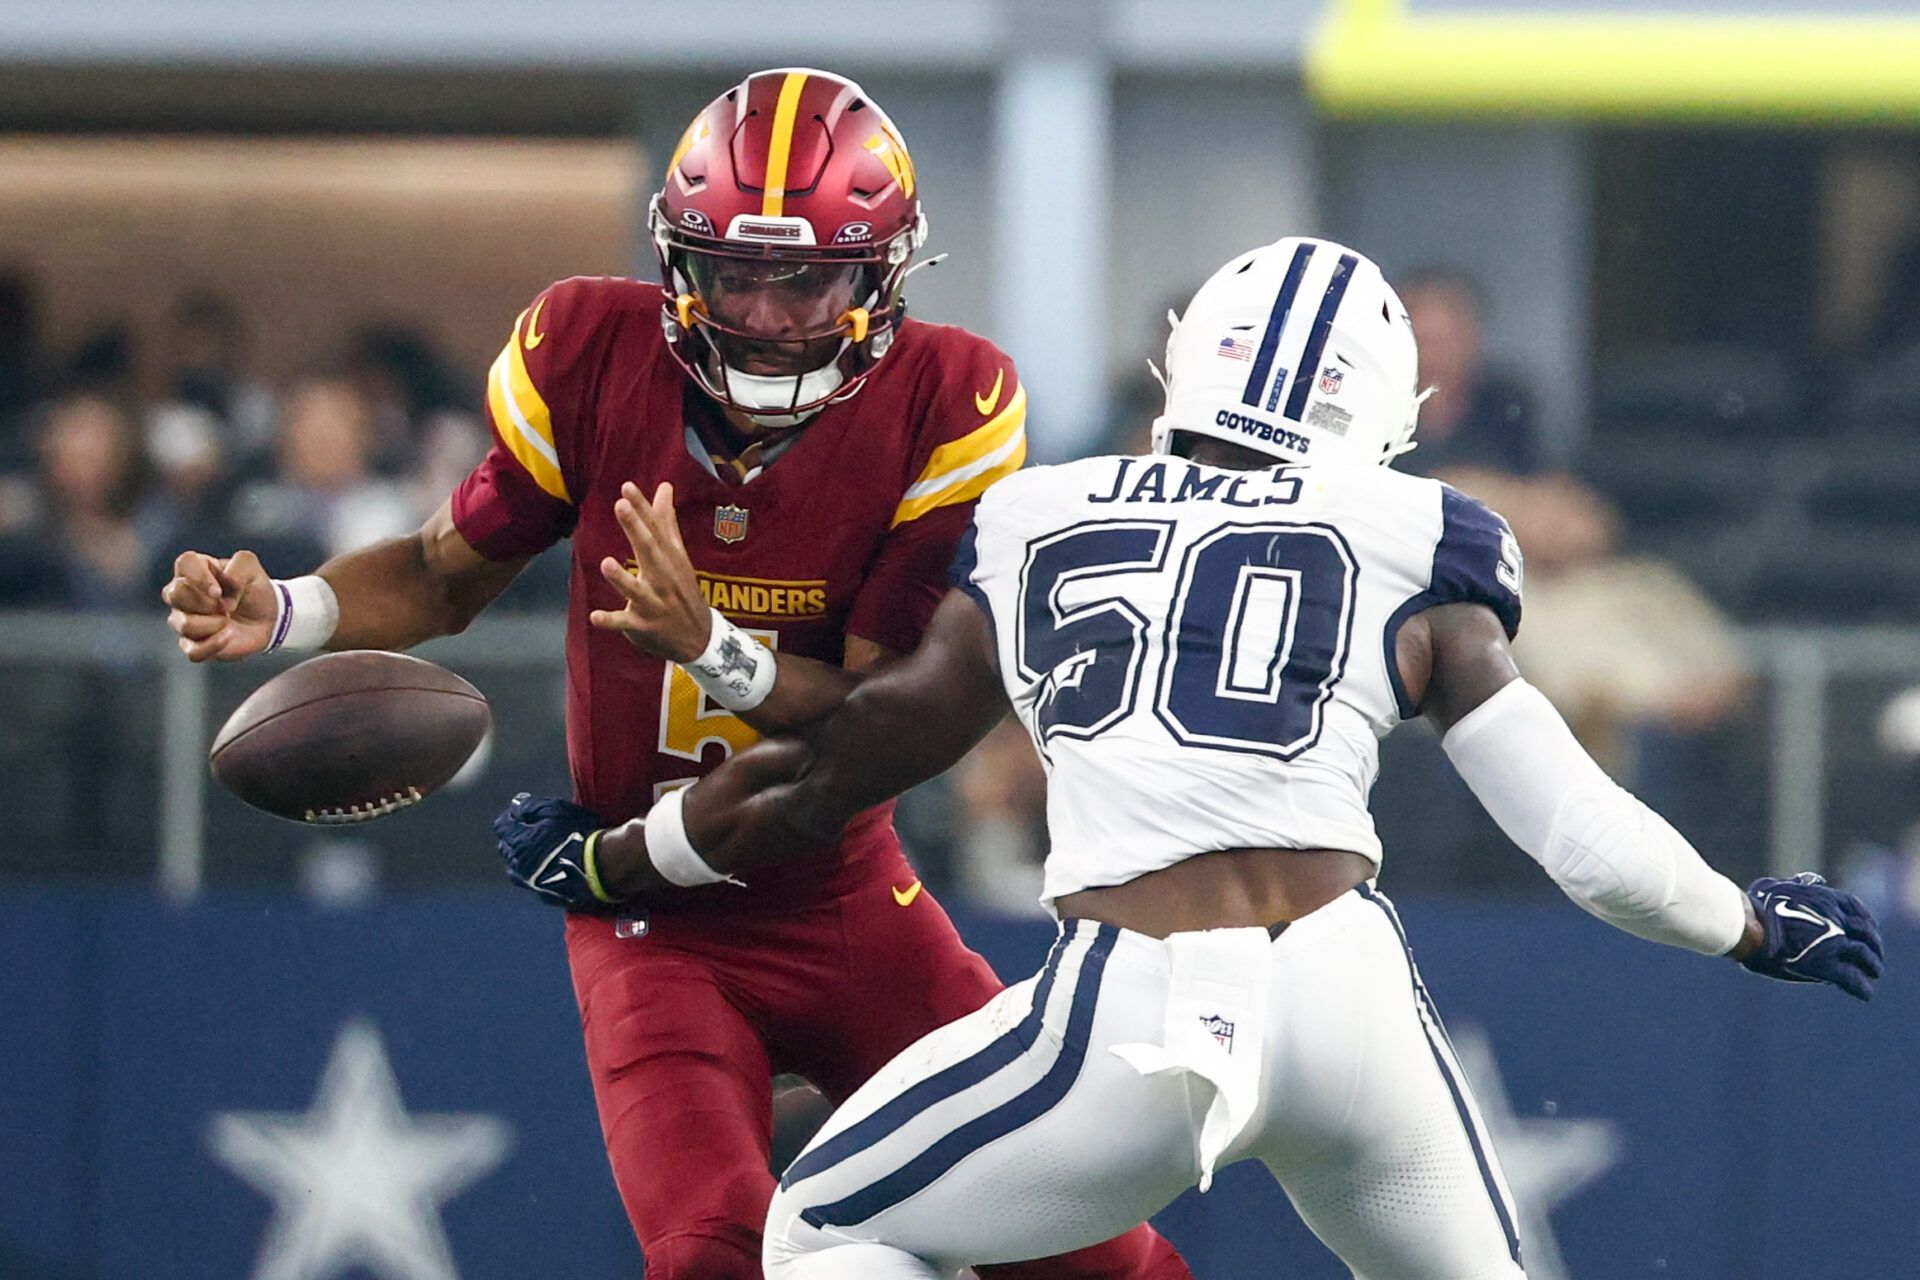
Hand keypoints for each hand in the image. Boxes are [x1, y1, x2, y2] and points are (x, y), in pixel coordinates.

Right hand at [161, 550, 277, 661]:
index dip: (199, 577)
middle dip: (204, 603)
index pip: (184, 563)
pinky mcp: (193, 644)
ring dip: (211, 624)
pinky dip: (212, 645)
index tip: (219, 591)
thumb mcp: (252, 567)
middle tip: (226, 606)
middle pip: (173, 594)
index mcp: (195, 568)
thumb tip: (219, 592)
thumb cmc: (254, 589)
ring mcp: (184, 619)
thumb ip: (240, 565)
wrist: (268, 618)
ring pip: (181, 624)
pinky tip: (228, 637)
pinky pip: (192, 651)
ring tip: (227, 620)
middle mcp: (182, 593)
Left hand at [493, 792, 615, 911]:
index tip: (523, 812)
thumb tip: (517, 804)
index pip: (501, 827)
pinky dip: (537, 875)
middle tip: (531, 831)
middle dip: (514, 839)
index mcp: (519, 843)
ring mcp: (531, 884)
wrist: (603, 868)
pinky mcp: (547, 897)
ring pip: (516, 871)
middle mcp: (518, 866)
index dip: (512, 817)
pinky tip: (551, 868)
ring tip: (538, 852)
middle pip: (506, 850)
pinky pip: (534, 884)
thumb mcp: (556, 810)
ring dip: (522, 860)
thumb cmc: (580, 834)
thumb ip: (532, 806)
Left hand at [590, 481, 713, 662]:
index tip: (627, 487)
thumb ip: (666, 522)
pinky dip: (611, 621)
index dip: (642, 508)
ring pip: (637, 591)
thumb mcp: (677, 556)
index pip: (656, 529)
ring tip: (606, 563)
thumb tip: (664, 486)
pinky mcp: (644, 626)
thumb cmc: (682, 590)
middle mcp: (663, 578)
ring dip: (622, 579)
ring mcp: (654, 604)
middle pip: (650, 552)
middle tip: (620, 506)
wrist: (700, 637)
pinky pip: (626, 624)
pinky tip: (594, 616)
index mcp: (669, 559)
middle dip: (636, 530)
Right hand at [1739, 873, 1884, 1000]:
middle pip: (1866, 932)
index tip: (1867, 926)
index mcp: (1825, 899)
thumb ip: (1798, 884)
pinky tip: (1864, 993)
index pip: (1855, 907)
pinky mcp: (1824, 965)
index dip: (1864, 918)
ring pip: (1864, 955)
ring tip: (1874, 972)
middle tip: (1874, 953)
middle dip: (1873, 943)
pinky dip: (1861, 987)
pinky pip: (1852, 979)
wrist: (1745, 926)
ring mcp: (1832, 942)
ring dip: (1872, 964)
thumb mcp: (1776, 886)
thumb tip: (1811, 880)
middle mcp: (1835, 918)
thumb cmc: (1754, 906)